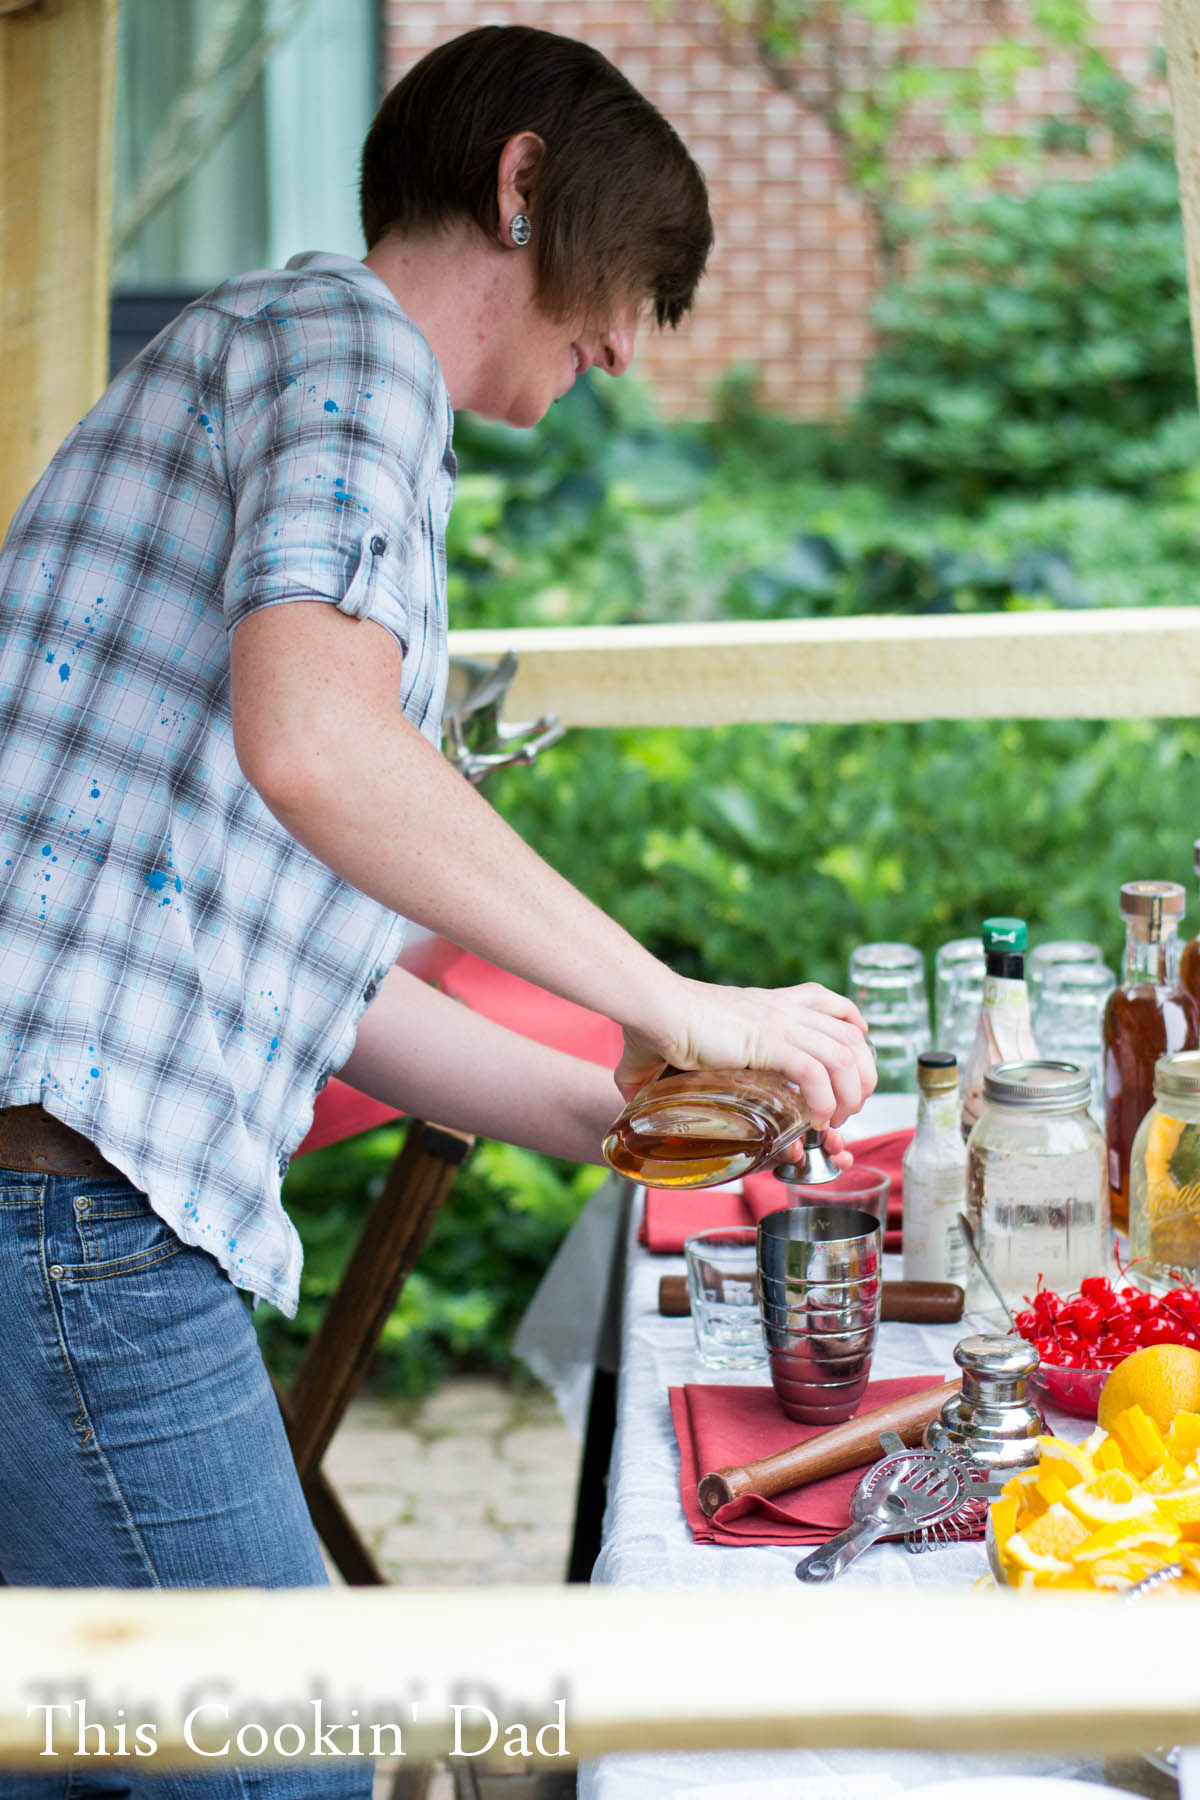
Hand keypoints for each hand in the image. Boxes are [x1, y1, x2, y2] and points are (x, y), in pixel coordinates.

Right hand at [615, 977, 875, 1128]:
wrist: (654, 1009)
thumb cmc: (656, 1024)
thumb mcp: (673, 1045)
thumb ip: (652, 1070)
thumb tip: (625, 1093)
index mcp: (772, 1005)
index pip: (832, 1005)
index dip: (854, 1029)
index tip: (855, 1057)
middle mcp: (786, 1011)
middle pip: (854, 1037)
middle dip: (863, 1077)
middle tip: (845, 1109)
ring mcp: (782, 1025)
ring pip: (846, 1057)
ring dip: (850, 1095)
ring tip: (833, 1122)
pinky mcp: (771, 1041)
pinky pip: (817, 1073)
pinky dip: (824, 1102)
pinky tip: (815, 1122)